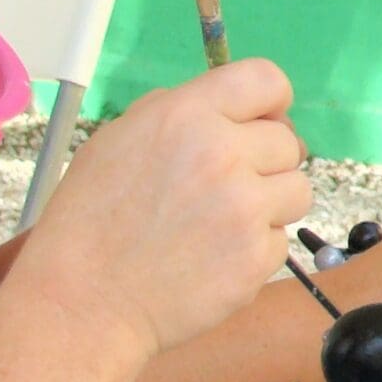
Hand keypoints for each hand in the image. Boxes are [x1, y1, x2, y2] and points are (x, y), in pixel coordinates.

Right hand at [22, 60, 311, 353]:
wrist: (84, 301)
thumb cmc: (89, 221)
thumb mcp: (116, 141)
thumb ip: (175, 115)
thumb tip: (223, 111)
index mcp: (185, 116)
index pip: (266, 80)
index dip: (272, 103)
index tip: (264, 122)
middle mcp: (223, 155)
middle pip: (288, 141)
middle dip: (265, 162)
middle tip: (228, 187)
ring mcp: (245, 209)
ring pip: (297, 191)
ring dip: (270, 205)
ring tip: (223, 223)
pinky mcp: (257, 257)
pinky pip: (280, 240)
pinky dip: (256, 250)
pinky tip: (214, 258)